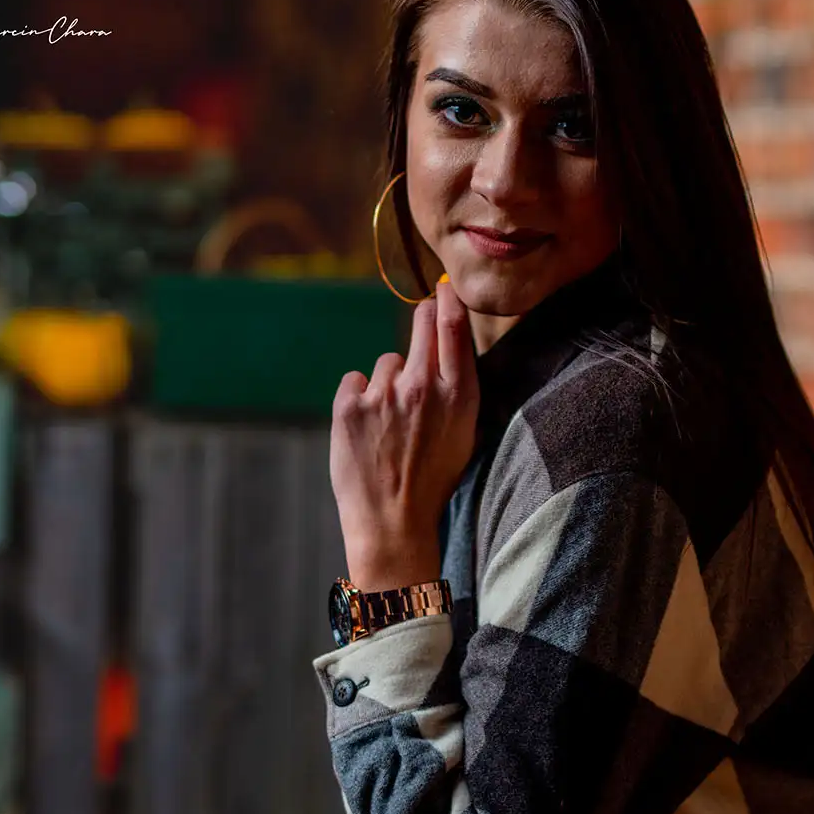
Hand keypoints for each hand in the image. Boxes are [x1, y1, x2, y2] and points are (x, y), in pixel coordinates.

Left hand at [330, 278, 479, 589]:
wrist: (393, 524)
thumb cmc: (432, 481)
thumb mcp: (465, 434)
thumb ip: (457, 389)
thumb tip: (450, 345)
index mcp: (458, 396)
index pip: (453, 325)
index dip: (446, 299)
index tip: (442, 289)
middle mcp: (423, 387)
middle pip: (421, 323)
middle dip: (422, 317)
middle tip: (421, 323)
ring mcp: (383, 395)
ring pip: (386, 363)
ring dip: (387, 383)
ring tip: (390, 423)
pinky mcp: (349, 407)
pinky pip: (355, 381)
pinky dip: (359, 399)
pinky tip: (366, 428)